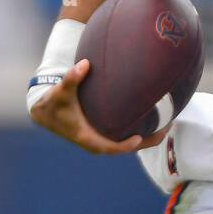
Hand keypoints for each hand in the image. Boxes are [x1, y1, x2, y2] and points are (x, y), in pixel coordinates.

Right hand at [29, 59, 168, 154]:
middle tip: (166, 129)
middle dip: (147, 142)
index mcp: (86, 137)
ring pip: (127, 143)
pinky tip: (153, 119)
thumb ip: (71, 78)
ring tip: (168, 125)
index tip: (139, 139)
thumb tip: (84, 64)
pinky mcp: (102, 133)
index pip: (108, 147)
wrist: (44, 111)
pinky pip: (124, 136)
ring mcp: (100, 138)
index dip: (124, 146)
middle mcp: (95, 142)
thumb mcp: (61, 91)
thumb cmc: (54, 102)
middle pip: (125, 148)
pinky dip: (138, 130)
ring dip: (147, 137)